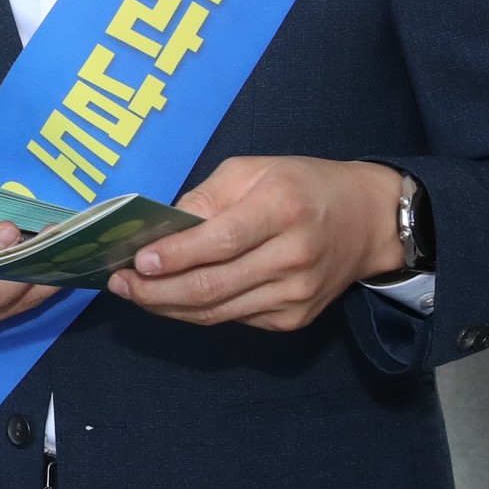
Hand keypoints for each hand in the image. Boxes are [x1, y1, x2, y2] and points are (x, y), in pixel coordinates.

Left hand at [105, 157, 397, 333]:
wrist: (368, 221)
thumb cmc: (303, 185)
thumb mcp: (254, 170)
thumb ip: (207, 198)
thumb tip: (162, 231)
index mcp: (282, 209)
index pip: (221, 241)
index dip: (176, 256)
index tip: (138, 261)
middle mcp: (292, 257)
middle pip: (212, 286)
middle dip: (157, 290)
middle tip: (120, 283)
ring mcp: (295, 294)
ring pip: (217, 311)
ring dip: (168, 306)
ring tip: (135, 293)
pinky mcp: (293, 318)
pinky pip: (233, 319)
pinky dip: (197, 311)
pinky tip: (173, 298)